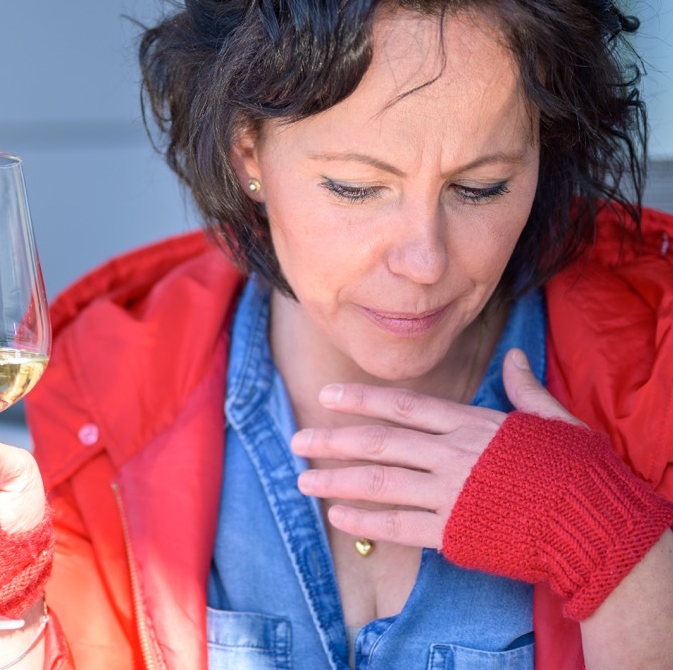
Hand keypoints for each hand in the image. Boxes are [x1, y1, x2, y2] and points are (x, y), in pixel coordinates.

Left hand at [289, 348, 580, 548]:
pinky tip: (337, 516)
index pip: (402, 405)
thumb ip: (523, 390)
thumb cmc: (577, 471)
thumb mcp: (553, 419)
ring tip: (303, 480)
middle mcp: (452, 455)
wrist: (594, 522)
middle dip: (333, 440)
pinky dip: (365, 521)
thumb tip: (513, 358)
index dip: (360, 399)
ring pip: (379, 483)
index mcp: (470, 424)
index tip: (327, 396)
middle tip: (296, 441)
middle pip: (379, 443)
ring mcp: (449, 494)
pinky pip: (398, 525)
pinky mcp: (453, 532)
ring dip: (335, 480)